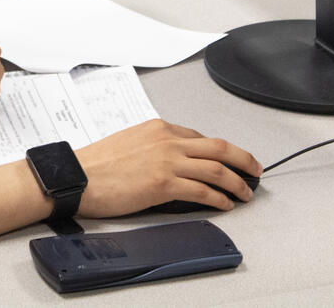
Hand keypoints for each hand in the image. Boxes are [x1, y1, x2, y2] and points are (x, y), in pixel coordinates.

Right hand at [75, 119, 262, 216]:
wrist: (78, 177)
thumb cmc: (96, 164)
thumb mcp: (130, 141)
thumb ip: (153, 146)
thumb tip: (170, 162)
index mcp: (158, 128)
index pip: (199, 137)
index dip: (220, 151)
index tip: (229, 159)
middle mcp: (167, 141)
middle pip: (219, 147)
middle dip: (243, 159)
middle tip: (255, 169)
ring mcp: (167, 161)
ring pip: (216, 170)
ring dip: (237, 183)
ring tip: (245, 192)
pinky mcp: (164, 184)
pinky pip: (203, 191)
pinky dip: (219, 199)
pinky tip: (225, 204)